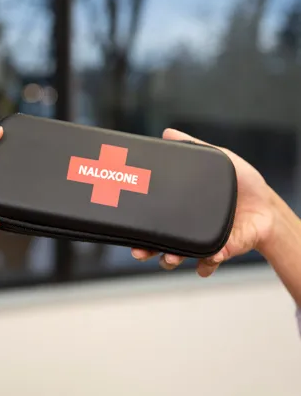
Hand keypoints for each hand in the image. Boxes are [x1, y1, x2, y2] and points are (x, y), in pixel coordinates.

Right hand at [132, 129, 276, 276]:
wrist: (268, 204)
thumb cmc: (241, 183)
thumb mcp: (217, 158)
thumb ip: (193, 146)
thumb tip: (167, 132)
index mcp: (180, 210)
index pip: (154, 219)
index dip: (140, 225)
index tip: (128, 226)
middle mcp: (186, 230)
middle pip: (158, 244)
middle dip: (146, 251)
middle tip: (140, 251)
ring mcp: (201, 244)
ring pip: (178, 258)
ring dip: (171, 260)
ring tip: (172, 257)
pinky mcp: (221, 252)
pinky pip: (209, 262)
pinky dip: (208, 262)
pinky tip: (212, 256)